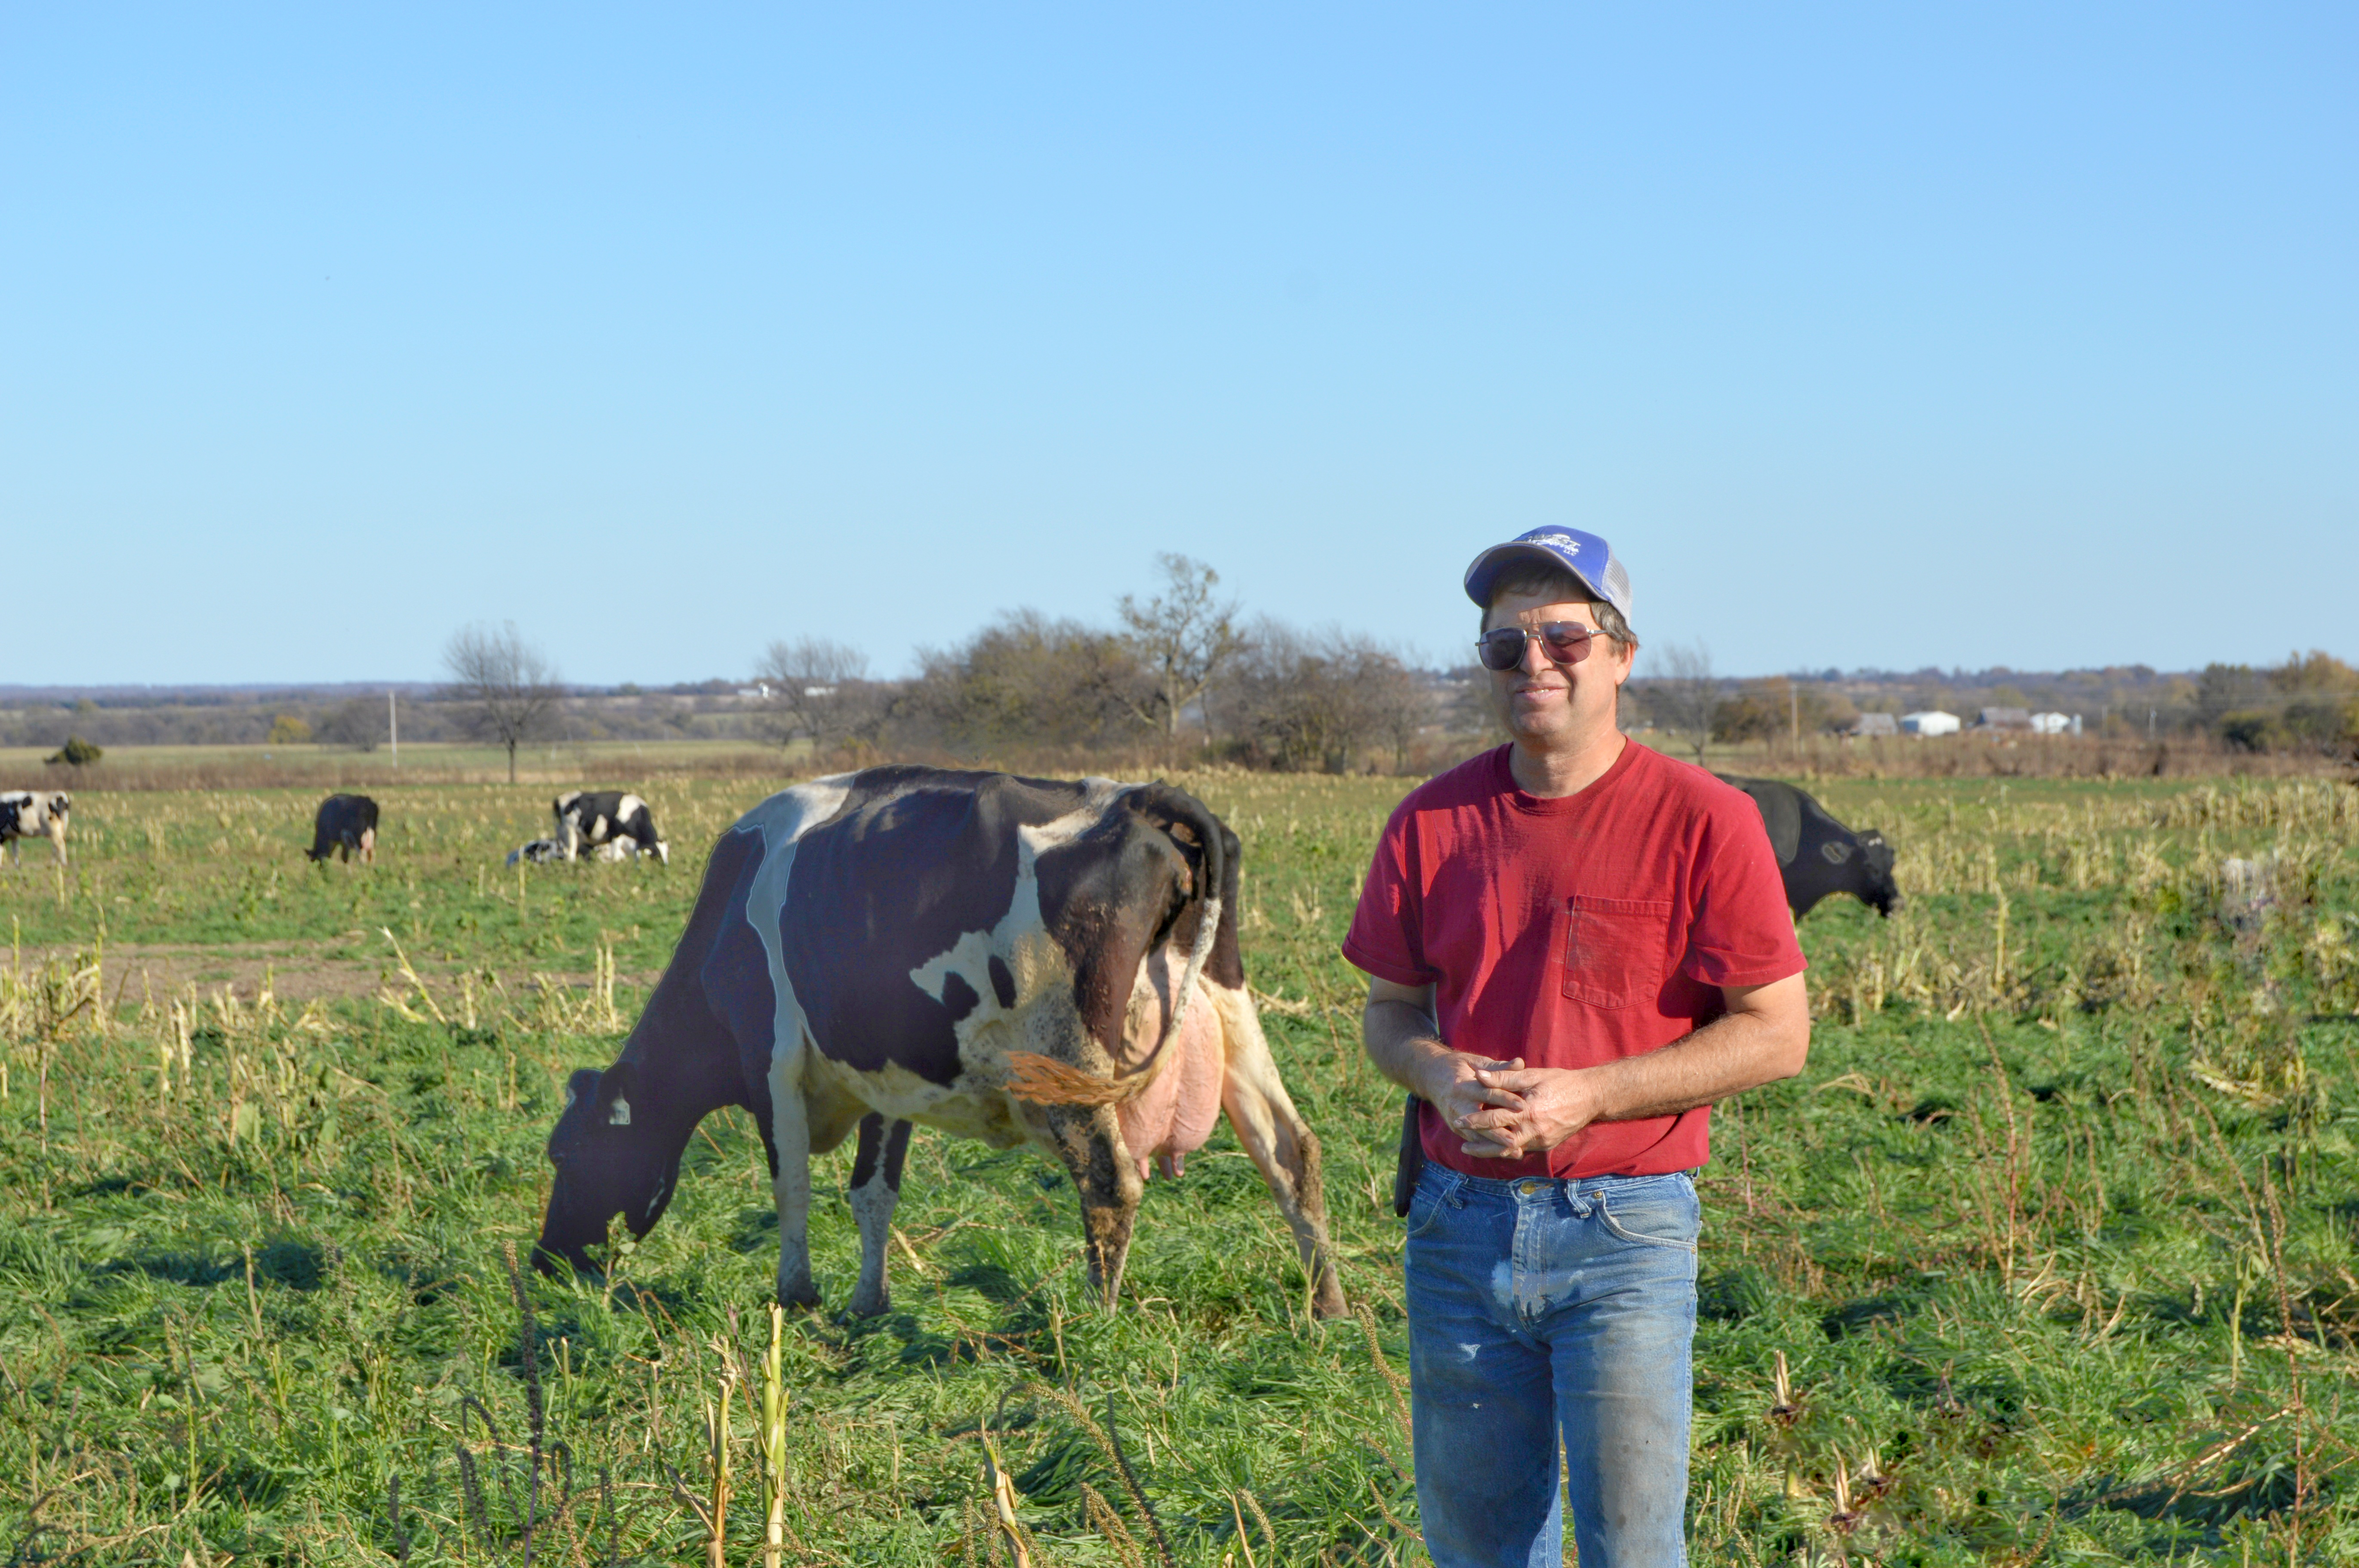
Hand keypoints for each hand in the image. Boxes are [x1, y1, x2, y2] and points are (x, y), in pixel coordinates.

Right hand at [1413, 1052, 1530, 1156]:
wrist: (1430, 1076)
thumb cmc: (1458, 1066)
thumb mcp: (1476, 1062)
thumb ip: (1498, 1067)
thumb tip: (1520, 1063)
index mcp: (1464, 1085)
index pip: (1488, 1093)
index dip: (1505, 1099)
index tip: (1523, 1106)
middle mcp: (1457, 1104)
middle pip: (1480, 1120)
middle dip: (1498, 1131)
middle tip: (1516, 1140)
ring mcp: (1455, 1118)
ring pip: (1476, 1135)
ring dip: (1495, 1145)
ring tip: (1514, 1152)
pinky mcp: (1455, 1127)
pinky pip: (1472, 1140)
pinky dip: (1487, 1148)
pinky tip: (1503, 1153)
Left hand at [1455, 1065, 1598, 1158]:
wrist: (1591, 1098)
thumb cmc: (1560, 1082)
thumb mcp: (1531, 1076)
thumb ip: (1503, 1078)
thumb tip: (1478, 1075)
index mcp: (1528, 1112)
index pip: (1495, 1120)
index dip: (1475, 1121)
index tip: (1458, 1121)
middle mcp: (1535, 1131)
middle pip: (1501, 1144)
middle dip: (1480, 1146)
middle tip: (1462, 1145)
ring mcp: (1542, 1141)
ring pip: (1512, 1150)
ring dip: (1493, 1150)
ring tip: (1474, 1149)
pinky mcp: (1547, 1145)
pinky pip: (1524, 1149)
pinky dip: (1509, 1149)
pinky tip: (1498, 1146)